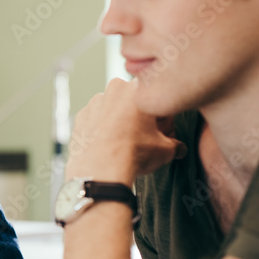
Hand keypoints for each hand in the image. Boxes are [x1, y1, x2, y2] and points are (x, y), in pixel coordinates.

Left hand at [66, 78, 183, 183]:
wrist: (99, 170)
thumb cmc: (134, 154)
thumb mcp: (165, 150)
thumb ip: (175, 144)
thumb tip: (179, 148)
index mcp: (138, 88)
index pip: (157, 99)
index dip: (163, 117)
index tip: (162, 132)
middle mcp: (114, 88)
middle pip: (134, 101)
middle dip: (140, 116)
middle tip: (144, 137)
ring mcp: (94, 101)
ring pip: (114, 108)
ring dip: (120, 121)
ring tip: (124, 143)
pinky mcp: (80, 116)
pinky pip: (96, 119)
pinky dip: (102, 128)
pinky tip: (107, 144)